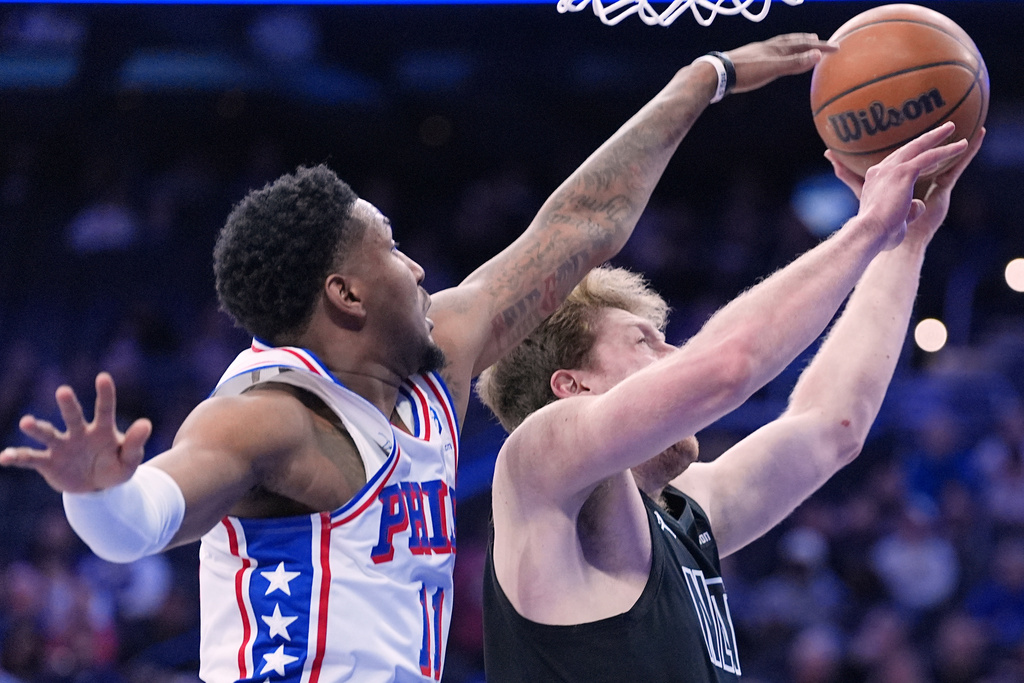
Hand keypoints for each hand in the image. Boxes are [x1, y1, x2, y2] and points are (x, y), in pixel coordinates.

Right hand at [0, 372, 151, 492]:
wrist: (98, 488)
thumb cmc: (116, 467)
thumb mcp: (130, 460)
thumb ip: (135, 444)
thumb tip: (146, 423)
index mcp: (103, 430)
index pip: (105, 409)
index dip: (105, 394)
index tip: (103, 377)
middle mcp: (79, 433)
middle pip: (73, 416)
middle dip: (68, 405)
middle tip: (63, 391)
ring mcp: (62, 446)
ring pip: (48, 433)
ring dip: (37, 428)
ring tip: (27, 422)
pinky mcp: (48, 462)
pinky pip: (29, 458)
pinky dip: (16, 457)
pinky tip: (3, 457)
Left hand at [723, 33, 837, 93]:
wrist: (717, 72)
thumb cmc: (745, 72)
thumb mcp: (772, 68)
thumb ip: (794, 63)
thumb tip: (818, 55)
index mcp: (777, 48)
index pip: (805, 45)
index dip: (821, 46)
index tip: (836, 47)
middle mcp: (769, 47)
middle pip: (792, 41)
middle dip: (807, 41)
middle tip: (818, 39)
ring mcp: (758, 52)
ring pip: (780, 45)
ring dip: (792, 45)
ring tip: (797, 45)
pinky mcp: (748, 59)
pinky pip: (769, 53)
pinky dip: (777, 52)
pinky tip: (771, 58)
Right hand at [844, 122, 968, 251]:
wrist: (869, 233)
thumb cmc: (877, 234)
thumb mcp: (892, 219)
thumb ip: (906, 210)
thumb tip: (919, 205)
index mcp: (874, 181)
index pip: (894, 163)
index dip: (909, 156)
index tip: (921, 151)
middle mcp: (880, 171)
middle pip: (906, 149)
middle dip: (923, 138)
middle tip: (939, 129)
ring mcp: (892, 170)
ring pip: (919, 148)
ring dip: (937, 137)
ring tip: (952, 127)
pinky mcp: (905, 173)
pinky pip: (930, 157)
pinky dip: (946, 151)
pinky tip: (961, 146)